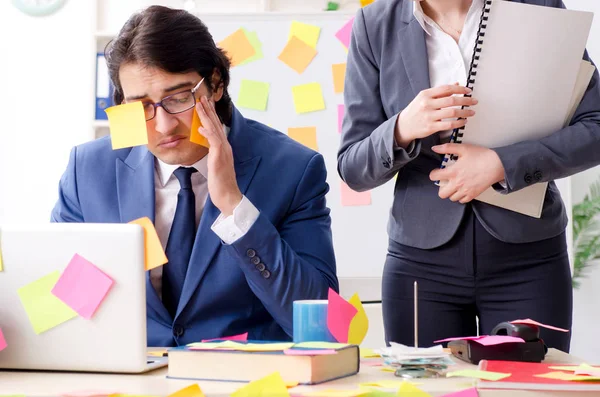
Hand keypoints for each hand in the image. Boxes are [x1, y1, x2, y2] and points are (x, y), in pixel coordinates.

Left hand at [196, 96, 241, 216]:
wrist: (229, 195)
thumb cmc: (221, 184)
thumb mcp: (216, 166)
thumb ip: (213, 154)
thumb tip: (208, 146)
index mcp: (224, 148)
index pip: (217, 128)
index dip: (211, 115)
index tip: (205, 104)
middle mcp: (225, 147)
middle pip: (216, 124)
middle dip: (209, 110)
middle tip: (202, 97)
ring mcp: (223, 151)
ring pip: (215, 129)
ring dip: (206, 116)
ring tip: (199, 105)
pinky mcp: (219, 158)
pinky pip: (214, 142)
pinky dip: (208, 133)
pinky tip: (201, 127)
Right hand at [395, 84, 477, 147]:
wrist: (403, 126)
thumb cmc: (415, 110)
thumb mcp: (424, 98)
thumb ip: (440, 91)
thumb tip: (457, 84)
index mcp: (426, 94)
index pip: (446, 89)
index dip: (460, 89)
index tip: (468, 90)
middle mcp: (427, 104)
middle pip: (452, 100)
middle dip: (466, 100)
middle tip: (474, 101)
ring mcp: (429, 116)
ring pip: (452, 113)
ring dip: (465, 112)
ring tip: (471, 112)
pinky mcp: (431, 127)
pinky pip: (449, 125)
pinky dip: (459, 123)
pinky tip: (464, 121)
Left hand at [429, 143, 505, 203]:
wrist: (497, 164)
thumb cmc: (482, 156)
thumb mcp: (463, 148)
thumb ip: (447, 148)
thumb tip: (435, 148)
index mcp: (453, 172)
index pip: (435, 177)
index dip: (434, 174)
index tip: (436, 172)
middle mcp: (457, 183)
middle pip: (441, 193)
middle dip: (441, 187)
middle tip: (445, 182)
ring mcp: (465, 190)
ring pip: (451, 198)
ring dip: (451, 192)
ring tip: (454, 185)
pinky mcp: (473, 194)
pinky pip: (462, 201)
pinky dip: (460, 197)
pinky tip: (462, 189)